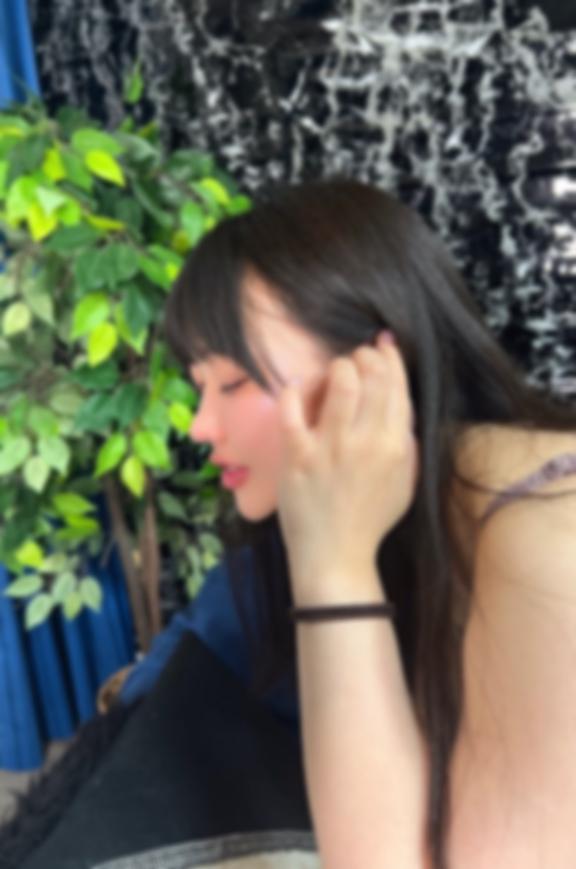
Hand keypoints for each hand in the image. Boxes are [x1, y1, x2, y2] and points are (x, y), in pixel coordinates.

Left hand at [276, 332, 418, 593]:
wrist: (336, 556)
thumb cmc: (369, 518)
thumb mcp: (406, 481)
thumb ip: (407, 441)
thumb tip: (399, 402)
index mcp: (396, 445)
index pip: (396, 384)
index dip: (388, 357)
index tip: (379, 345)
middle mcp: (367, 441)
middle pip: (370, 374)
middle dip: (361, 357)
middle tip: (353, 362)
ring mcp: (330, 447)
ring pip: (337, 379)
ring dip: (333, 368)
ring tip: (328, 376)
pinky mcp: (297, 455)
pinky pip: (292, 406)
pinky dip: (295, 389)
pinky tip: (298, 389)